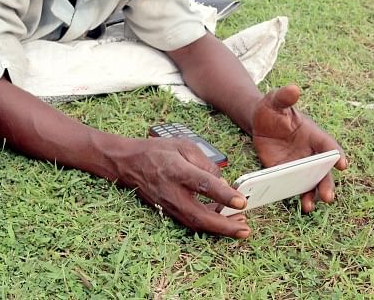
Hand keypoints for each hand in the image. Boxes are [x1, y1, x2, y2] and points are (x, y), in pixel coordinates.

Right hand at [123, 137, 250, 237]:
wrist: (128, 163)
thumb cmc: (157, 151)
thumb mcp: (183, 146)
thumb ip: (205, 162)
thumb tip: (222, 183)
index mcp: (176, 170)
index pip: (203, 184)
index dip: (223, 195)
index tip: (241, 201)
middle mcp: (171, 191)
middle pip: (199, 215)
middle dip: (224, 226)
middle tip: (245, 228)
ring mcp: (168, 204)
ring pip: (195, 223)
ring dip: (219, 229)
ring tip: (240, 227)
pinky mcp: (168, 211)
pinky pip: (190, 221)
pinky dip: (208, 225)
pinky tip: (222, 220)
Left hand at [251, 84, 347, 211]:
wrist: (258, 121)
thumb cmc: (272, 109)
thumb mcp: (275, 101)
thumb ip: (284, 97)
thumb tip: (293, 89)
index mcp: (314, 135)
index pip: (329, 146)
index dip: (336, 155)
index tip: (342, 164)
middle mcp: (312, 153)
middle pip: (324, 170)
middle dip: (326, 183)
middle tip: (328, 196)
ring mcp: (301, 165)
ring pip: (312, 182)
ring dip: (313, 194)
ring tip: (309, 206)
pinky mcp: (287, 173)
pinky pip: (295, 186)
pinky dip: (298, 196)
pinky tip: (300, 206)